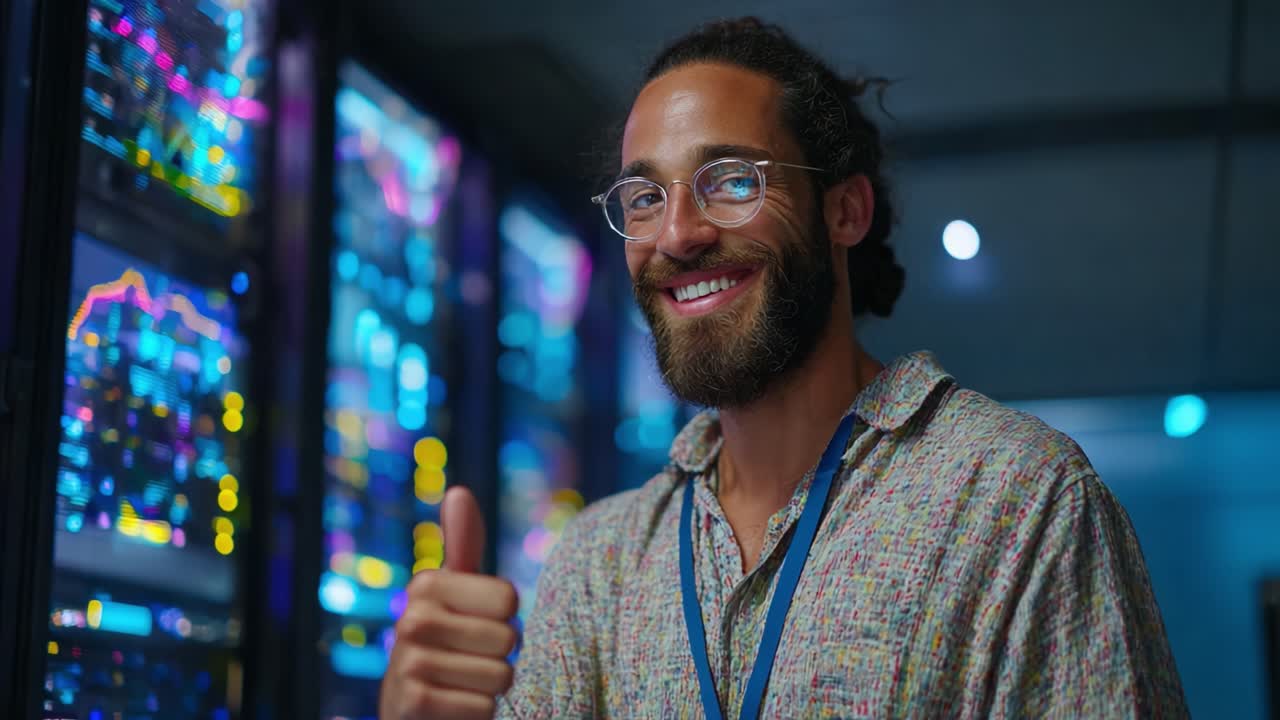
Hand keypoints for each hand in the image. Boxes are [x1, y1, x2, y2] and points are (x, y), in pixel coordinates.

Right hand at [380, 486, 518, 718]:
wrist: (410, 710)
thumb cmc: (447, 644)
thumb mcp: (455, 593)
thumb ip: (463, 544)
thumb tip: (459, 491)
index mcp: (426, 585)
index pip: (509, 598)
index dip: (506, 619)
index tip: (479, 626)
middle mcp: (411, 620)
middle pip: (508, 638)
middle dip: (501, 658)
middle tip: (472, 662)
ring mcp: (407, 664)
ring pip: (500, 676)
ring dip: (492, 689)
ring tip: (465, 685)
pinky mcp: (411, 705)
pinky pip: (482, 708)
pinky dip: (480, 713)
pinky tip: (456, 708)